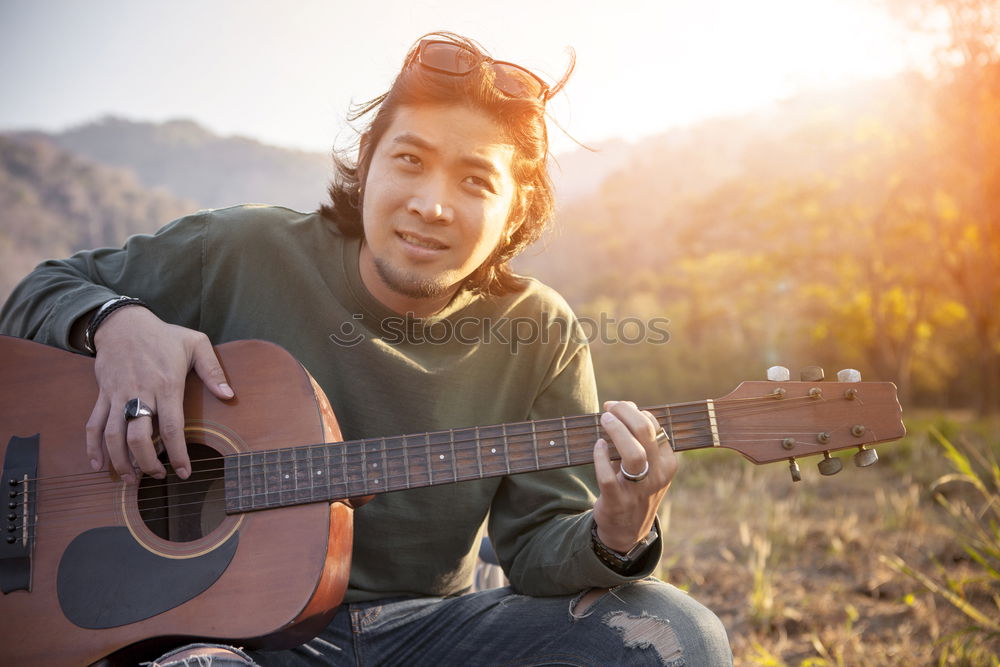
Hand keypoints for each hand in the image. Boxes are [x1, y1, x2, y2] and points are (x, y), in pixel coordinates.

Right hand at [86, 307, 233, 482]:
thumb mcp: (196, 343)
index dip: (177, 453)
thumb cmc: (164, 335)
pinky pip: (93, 424)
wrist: (123, 323)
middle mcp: (140, 393)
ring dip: (120, 461)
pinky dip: (92, 446)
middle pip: (138, 436)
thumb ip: (213, 370)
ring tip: (130, 479)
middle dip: (146, 462)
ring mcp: (118, 395)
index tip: (183, 472)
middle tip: (157, 477)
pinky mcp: (103, 394)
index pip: (171, 427)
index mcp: (166, 385)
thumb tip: (229, 395)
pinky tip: (98, 464)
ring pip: (113, 435)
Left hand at [591, 400, 676, 552]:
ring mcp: (638, 489)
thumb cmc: (635, 487)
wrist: (628, 529)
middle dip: (625, 414)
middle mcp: (657, 475)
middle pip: (646, 433)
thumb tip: (623, 406)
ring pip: (633, 454)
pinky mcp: (617, 501)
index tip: (618, 407)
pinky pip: (608, 477)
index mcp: (667, 462)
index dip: (635, 411)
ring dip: (617, 431)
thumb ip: (640, 439)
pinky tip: (597, 446)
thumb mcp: (649, 465)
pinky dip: (600, 457)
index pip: (655, 426)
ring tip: (604, 420)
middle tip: (609, 408)